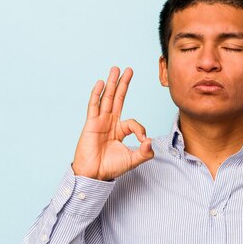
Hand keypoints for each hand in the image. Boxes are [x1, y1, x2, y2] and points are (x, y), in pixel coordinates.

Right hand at [72, 66, 153, 180]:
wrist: (94, 174)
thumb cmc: (111, 168)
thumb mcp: (133, 160)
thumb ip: (145, 152)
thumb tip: (150, 140)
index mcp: (120, 130)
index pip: (133, 122)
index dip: (140, 129)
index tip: (143, 140)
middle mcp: (110, 123)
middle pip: (118, 99)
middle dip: (123, 84)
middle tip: (128, 70)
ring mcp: (100, 121)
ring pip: (107, 98)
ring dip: (112, 83)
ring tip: (115, 69)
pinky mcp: (91, 124)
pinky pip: (94, 106)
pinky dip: (97, 94)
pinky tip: (101, 83)